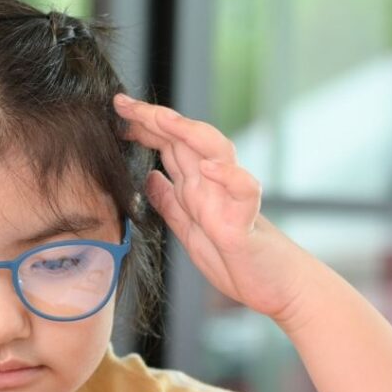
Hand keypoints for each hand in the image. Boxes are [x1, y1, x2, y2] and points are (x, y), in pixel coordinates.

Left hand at [114, 93, 311, 321]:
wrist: (275, 287)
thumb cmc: (236, 261)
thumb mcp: (189, 231)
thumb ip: (171, 204)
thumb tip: (149, 177)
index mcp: (197, 187)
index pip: (169, 145)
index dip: (144, 126)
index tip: (117, 111)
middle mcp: (213, 185)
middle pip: (186, 139)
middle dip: (155, 118)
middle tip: (123, 103)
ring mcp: (231, 198)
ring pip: (217, 151)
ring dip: (190, 133)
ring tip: (163, 120)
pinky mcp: (247, 220)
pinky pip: (244, 190)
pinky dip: (228, 176)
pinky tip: (209, 168)